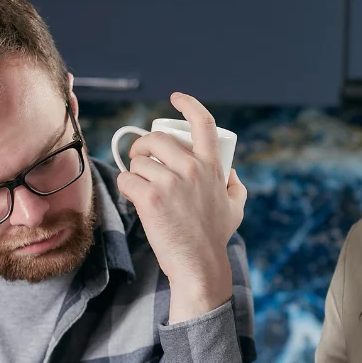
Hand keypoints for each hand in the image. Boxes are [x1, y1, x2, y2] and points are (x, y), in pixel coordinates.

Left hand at [115, 92, 247, 321]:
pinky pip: (127, 180)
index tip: (175, 98)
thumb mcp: (235, 207)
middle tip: (139, 158)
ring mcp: (170, 183)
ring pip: (138, 161)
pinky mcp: (150, 199)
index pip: (203, 122)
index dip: (188, 104)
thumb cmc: (214, 237)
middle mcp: (192, 169)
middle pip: (156, 139)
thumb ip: (235, 187)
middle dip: (142, 145)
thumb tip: (231, 172)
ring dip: (134, 171)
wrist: (199, 264)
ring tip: (139, 185)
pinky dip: (126, 187)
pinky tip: (133, 197)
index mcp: (212, 166)